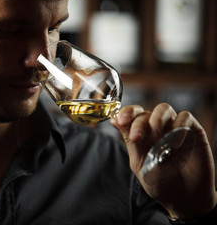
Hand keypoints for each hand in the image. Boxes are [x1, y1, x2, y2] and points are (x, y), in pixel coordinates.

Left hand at [111, 103, 216, 218]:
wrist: (185, 199)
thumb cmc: (161, 182)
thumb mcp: (141, 164)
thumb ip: (131, 142)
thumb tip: (114, 120)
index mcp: (141, 134)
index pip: (131, 115)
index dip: (125, 113)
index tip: (121, 121)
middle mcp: (156, 128)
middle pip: (144, 112)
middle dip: (138, 123)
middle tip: (137, 137)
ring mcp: (174, 127)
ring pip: (163, 109)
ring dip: (156, 120)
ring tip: (156, 138)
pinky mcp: (192, 131)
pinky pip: (185, 117)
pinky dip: (178, 126)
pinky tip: (175, 144)